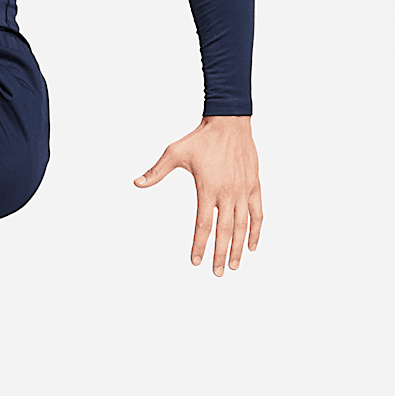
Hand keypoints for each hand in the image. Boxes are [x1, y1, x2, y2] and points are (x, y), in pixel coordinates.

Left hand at [134, 116, 262, 274]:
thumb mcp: (174, 153)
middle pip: (224, 231)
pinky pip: (258, 213)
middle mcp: (227, 193)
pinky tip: (252, 246)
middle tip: (217, 273)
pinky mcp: (254, 185)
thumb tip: (136, 183)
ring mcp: (243, 190)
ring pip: (243, 226)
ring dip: (238, 248)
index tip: (196, 262)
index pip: (203, 225)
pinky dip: (256, 230)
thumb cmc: (201, 138)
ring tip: (234, 266)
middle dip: (220, 254)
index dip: (200, 246)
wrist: (229, 123)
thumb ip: (156, 172)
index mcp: (207, 189)